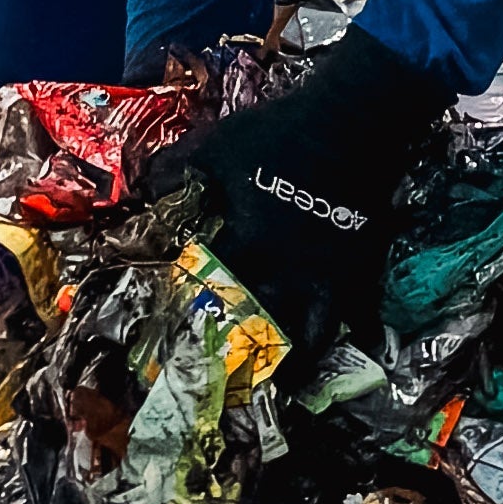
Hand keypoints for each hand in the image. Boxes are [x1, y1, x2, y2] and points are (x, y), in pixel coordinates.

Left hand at [177, 25, 447, 367]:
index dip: (190, 314)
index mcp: (246, 244)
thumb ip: (175, 170)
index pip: (209, 292)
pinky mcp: (360, 265)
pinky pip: (357, 315)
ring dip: (297, 363)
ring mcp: (326, 274)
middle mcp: (284, 271)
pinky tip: (343, 349)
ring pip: (311, 337)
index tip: (175, 336)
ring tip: (285, 384)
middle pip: (259, 328)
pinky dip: (350, 335)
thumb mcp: (217, 145)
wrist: (352, 119)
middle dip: (240, 356)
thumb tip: (142, 191)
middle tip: (227, 378)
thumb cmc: (281, 132)